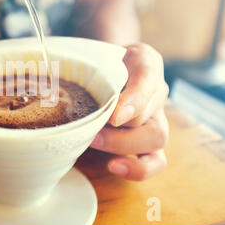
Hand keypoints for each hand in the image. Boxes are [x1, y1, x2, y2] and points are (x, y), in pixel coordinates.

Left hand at [90, 43, 168, 180]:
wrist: (103, 69)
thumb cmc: (97, 64)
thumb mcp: (92, 56)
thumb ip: (88, 67)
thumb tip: (67, 95)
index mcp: (145, 62)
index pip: (147, 73)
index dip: (133, 99)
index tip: (114, 118)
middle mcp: (155, 91)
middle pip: (149, 112)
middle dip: (119, 127)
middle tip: (91, 132)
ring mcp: (155, 117)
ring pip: (157, 137)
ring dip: (123, 145)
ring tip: (96, 142)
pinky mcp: (149, 141)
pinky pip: (156, 160)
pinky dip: (139, 168)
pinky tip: (115, 166)